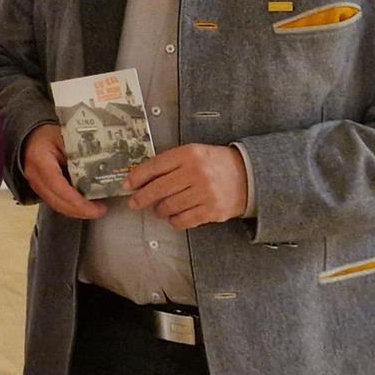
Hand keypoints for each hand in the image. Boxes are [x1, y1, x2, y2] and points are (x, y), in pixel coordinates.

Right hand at [22, 124, 105, 219]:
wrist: (31, 139)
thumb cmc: (47, 136)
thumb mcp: (64, 137)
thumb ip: (79, 151)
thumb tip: (102, 163)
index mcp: (41, 161)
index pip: (58, 186)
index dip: (76, 200)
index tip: (94, 206)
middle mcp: (35, 176)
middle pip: (57, 201)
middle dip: (80, 210)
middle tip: (100, 210)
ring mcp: (36, 185)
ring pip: (56, 205)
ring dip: (76, 211)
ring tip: (95, 209)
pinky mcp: (41, 190)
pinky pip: (56, 202)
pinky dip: (71, 207)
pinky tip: (84, 206)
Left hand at [125, 144, 247, 228]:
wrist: (248, 176)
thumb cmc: (214, 164)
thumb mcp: (193, 154)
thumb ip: (169, 163)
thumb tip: (141, 178)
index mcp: (189, 154)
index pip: (155, 166)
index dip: (137, 177)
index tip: (127, 185)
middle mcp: (196, 173)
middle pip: (159, 189)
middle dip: (142, 198)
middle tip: (134, 202)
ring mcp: (205, 193)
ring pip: (169, 206)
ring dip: (159, 210)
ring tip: (159, 209)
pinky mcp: (212, 211)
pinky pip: (183, 220)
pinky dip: (174, 220)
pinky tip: (173, 217)